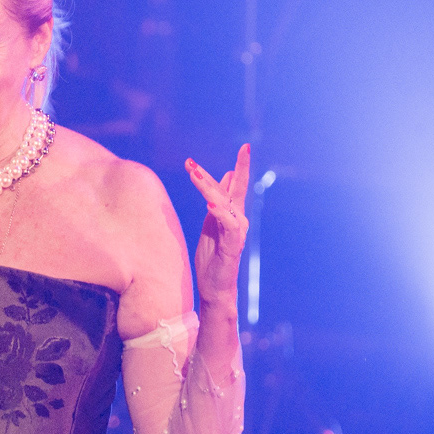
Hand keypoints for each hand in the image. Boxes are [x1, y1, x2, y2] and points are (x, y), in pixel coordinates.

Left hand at [186, 144, 250, 308]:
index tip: (242, 147)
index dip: (238, 166)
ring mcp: (237, 231)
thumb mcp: (211, 222)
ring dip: (208, 187)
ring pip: (225, 203)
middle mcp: (237, 218)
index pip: (234, 184)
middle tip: (191, 163)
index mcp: (231, 212)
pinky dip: (219, 213)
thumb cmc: (212, 256)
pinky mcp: (233, 244)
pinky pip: (228, 225)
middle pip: (229, 189)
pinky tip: (210, 204)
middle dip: (209, 174)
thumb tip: (224, 178)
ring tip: (194, 174)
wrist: (216, 286)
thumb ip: (217, 201)